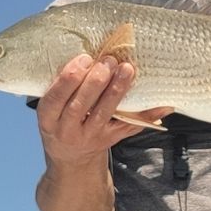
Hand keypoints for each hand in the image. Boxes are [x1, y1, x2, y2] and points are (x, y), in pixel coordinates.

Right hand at [36, 54, 169, 166]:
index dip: (69, 78)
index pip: (55, 98)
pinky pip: (129, 126)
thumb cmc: (62, 120)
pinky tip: (162, 104)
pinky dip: (147, 115)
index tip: (84, 58)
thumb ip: (63, 87)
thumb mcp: (52, 109)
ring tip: (127, 69)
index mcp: (49, 118)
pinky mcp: (111, 139)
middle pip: (81, 105)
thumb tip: (87, 53)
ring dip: (117, 89)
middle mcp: (67, 130)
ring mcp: (91, 136)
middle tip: (109, 60)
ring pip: (105, 113)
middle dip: (96, 81)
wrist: (72, 157)